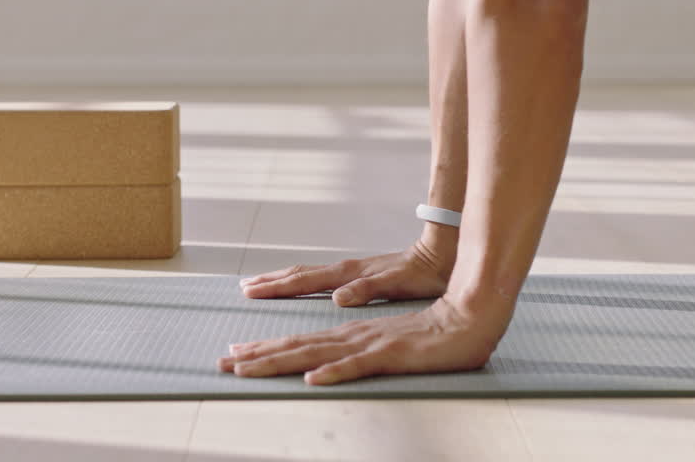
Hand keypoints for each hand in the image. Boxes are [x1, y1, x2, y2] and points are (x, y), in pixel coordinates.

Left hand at [217, 293, 509, 384]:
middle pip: (299, 344)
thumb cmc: (434, 333)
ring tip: (249, 369)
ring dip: (282, 360)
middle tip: (224, 363)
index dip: (267, 349)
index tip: (237, 357)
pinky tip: (315, 379)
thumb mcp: (391, 347)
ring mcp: (371, 342)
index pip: (302, 341)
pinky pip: (360, 365)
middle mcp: (354, 334)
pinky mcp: (392, 354)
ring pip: (318, 353)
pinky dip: (336, 372)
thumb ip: (362, 354)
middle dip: (259, 355)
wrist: (471, 316)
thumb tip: (330, 367)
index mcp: (353, 333)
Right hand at [238, 238, 454, 306]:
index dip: (276, 288)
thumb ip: (367, 289)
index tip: (250, 291)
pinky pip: (321, 278)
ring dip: (283, 280)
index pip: (304, 281)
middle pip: (300, 274)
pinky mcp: (360, 274)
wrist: (442, 254)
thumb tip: (338, 297)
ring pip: (308, 274)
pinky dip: (303, 282)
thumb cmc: (423, 273)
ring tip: (261, 284)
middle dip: (270, 282)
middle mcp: (346, 270)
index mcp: (349, 275)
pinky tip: (301, 288)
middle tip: (243, 288)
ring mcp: (351, 271)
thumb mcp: (397, 284)